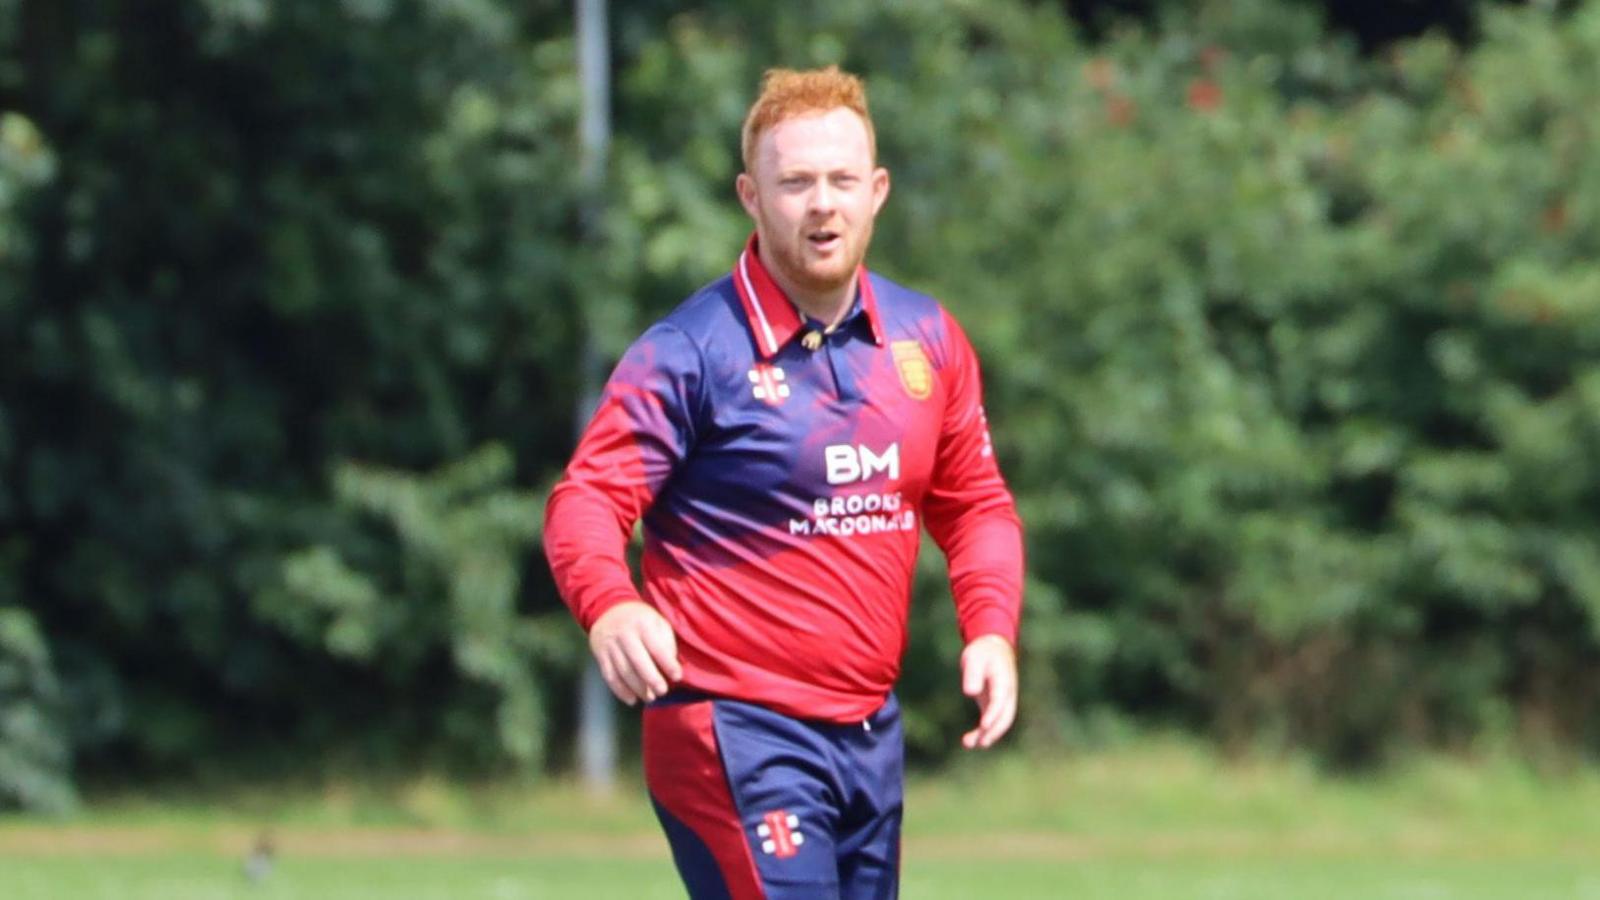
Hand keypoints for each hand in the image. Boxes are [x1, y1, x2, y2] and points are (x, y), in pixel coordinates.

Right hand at [588, 601, 682, 704]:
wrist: (608, 610)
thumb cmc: (641, 620)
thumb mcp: (658, 622)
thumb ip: (667, 643)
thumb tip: (671, 667)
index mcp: (643, 625)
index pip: (656, 647)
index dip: (668, 663)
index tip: (677, 677)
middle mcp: (625, 634)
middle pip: (637, 661)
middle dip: (651, 679)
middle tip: (662, 691)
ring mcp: (611, 645)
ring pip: (623, 671)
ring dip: (637, 688)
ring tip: (650, 698)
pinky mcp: (601, 655)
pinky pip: (610, 676)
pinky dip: (621, 691)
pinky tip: (632, 699)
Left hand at [960, 634, 1016, 749]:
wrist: (993, 647)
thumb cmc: (983, 652)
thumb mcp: (974, 658)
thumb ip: (972, 674)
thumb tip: (970, 693)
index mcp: (1003, 681)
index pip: (1000, 700)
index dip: (993, 714)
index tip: (983, 726)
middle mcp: (1007, 694)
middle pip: (1005, 716)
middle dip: (994, 731)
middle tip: (981, 743)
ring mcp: (1002, 700)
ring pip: (999, 722)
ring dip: (987, 735)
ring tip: (968, 744)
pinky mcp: (994, 704)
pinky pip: (991, 721)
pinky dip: (983, 732)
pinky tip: (969, 740)